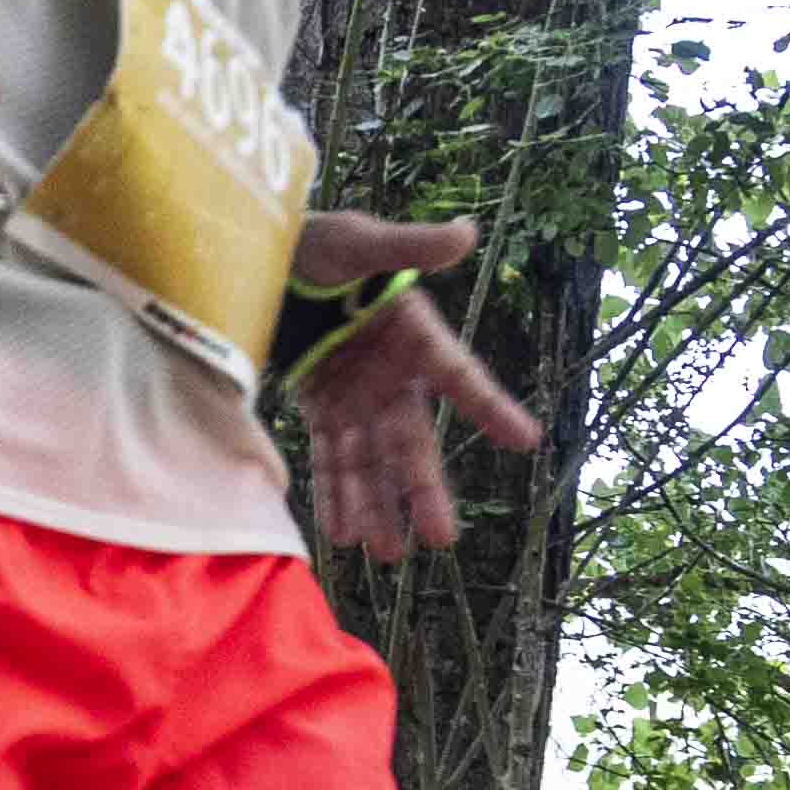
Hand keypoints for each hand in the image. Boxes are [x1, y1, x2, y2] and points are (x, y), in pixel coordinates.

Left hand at [285, 210, 542, 557]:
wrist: (262, 257)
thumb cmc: (317, 243)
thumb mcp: (359, 240)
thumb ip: (409, 245)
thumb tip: (466, 234)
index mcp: (414, 335)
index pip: (459, 377)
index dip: (491, 407)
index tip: (527, 440)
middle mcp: (393, 376)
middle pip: (412, 440)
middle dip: (423, 489)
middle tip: (441, 538)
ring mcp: (357, 397)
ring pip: (371, 461)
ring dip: (377, 506)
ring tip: (386, 555)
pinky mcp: (322, 407)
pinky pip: (331, 458)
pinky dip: (336, 494)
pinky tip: (344, 536)